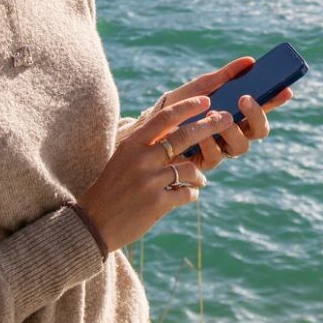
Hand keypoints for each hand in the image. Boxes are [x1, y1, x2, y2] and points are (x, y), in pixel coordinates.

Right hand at [76, 96, 229, 250]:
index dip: (188, 106)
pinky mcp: (157, 203)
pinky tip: (189, 194)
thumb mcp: (123, 158)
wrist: (95, 222)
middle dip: (210, 126)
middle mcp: (142, 159)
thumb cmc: (112, 187)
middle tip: (227, 120)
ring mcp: (150, 181)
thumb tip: (176, 128)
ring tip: (200, 179)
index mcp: (132, 144)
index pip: (164, 117)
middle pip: (184, 136)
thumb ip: (147, 144)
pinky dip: (192, 193)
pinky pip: (186, 193)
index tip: (206, 100)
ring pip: (190, 168)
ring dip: (200, 173)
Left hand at [151, 57, 294, 171]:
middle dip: (255, 115)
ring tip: (216, 116)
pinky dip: (208, 142)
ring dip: (231, 129)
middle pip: (258, 131)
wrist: (149, 127)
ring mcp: (221, 149)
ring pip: (240, 146)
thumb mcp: (201, 87)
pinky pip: (215, 156)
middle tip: (244, 99)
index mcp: (235, 114)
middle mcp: (233, 133)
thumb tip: (249, 61)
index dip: (276, 101)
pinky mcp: (204, 164)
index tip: (285, 90)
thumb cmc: (178, 106)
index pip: (263, 108)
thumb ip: (225, 76)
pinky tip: (200, 132)